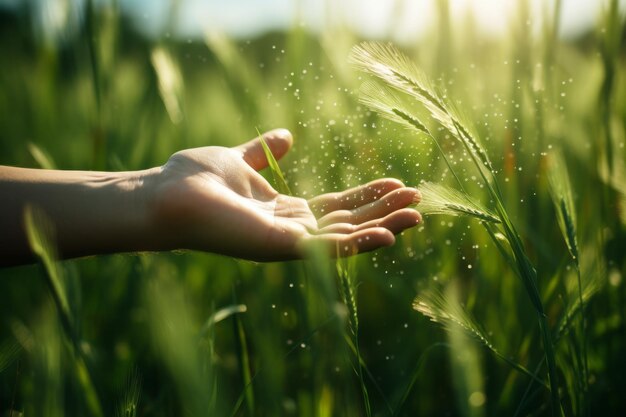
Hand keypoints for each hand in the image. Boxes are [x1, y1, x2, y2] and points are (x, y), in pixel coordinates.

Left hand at [150, 129, 421, 260]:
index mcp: (283, 211)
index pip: (336, 206)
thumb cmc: (195, 178)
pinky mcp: (280, 248)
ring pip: (345, 238)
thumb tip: (285, 135)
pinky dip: (359, 244)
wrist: (164, 193)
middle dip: (383, 212)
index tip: (396, 182)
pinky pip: (327, 249)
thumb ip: (263, 151)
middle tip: (418, 201)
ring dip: (382, 228)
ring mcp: (286, 242)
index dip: (366, 196)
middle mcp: (289, 230)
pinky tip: (387, 235)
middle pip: (347, 223)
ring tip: (416, 216)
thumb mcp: (239, 158)